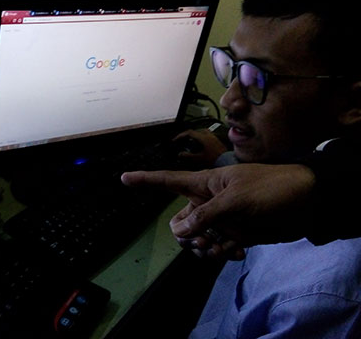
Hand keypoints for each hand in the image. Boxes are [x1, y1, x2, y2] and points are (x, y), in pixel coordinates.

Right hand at [121, 164, 315, 259]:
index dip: (145, 180)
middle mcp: (206, 202)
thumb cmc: (269, 189)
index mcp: (204, 184)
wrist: (306, 203)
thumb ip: (205, 216)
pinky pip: (215, 249)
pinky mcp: (234, 234)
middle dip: (189, 236)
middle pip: (180, 223)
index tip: (123, 178)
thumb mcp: (235, 200)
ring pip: (197, 240)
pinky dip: (223, 253)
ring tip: (225, 247)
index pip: (168, 180)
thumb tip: (179, 231)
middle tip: (206, 239)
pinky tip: (237, 252)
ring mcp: (220, 220)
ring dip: (206, 248)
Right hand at [173, 129, 227, 167]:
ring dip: (194, 137)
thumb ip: (187, 156)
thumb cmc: (215, 160)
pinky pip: (206, 137)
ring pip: (201, 133)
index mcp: (203, 137)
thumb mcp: (197, 159)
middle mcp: (209, 136)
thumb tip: (180, 154)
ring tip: (190, 143)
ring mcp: (214, 138)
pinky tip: (199, 147)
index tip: (175, 140)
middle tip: (182, 140)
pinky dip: (200, 140)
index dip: (180, 136)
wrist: (228, 163)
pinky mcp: (217, 142)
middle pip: (195, 131)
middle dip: (187, 135)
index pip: (189, 132)